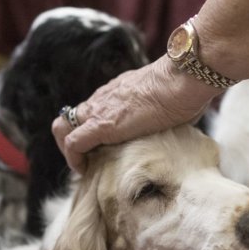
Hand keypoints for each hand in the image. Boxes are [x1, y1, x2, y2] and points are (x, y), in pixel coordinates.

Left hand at [52, 57, 218, 172]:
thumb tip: (177, 129)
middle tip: (87, 160)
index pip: (90, 111)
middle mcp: (102, 99)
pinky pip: (73, 142)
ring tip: (84, 167)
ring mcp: (99, 110)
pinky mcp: (101, 125)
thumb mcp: (168, 105)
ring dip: (69, 150)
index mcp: (117, 94)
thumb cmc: (186, 91)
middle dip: (70, 141)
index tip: (98, 151)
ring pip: (63, 127)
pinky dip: (74, 159)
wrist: (184, 79)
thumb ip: (161, 115)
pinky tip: (85, 170)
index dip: (87, 132)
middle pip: (69, 118)